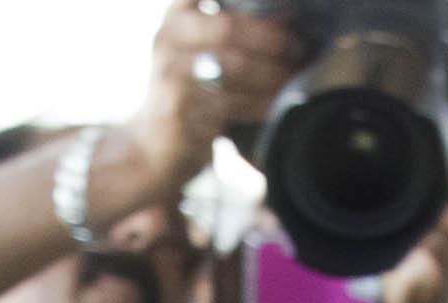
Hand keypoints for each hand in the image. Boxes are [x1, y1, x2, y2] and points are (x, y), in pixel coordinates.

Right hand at [129, 6, 299, 194]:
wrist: (152, 144)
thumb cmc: (187, 90)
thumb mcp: (198, 50)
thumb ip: (232, 30)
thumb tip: (285, 18)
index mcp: (175, 18)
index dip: (246, 5)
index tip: (281, 14)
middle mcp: (167, 40)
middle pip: (228, 29)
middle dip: (269, 38)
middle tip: (295, 48)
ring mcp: (170, 76)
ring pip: (234, 68)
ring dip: (271, 74)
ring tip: (291, 76)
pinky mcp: (179, 111)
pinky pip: (231, 103)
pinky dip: (260, 103)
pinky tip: (276, 102)